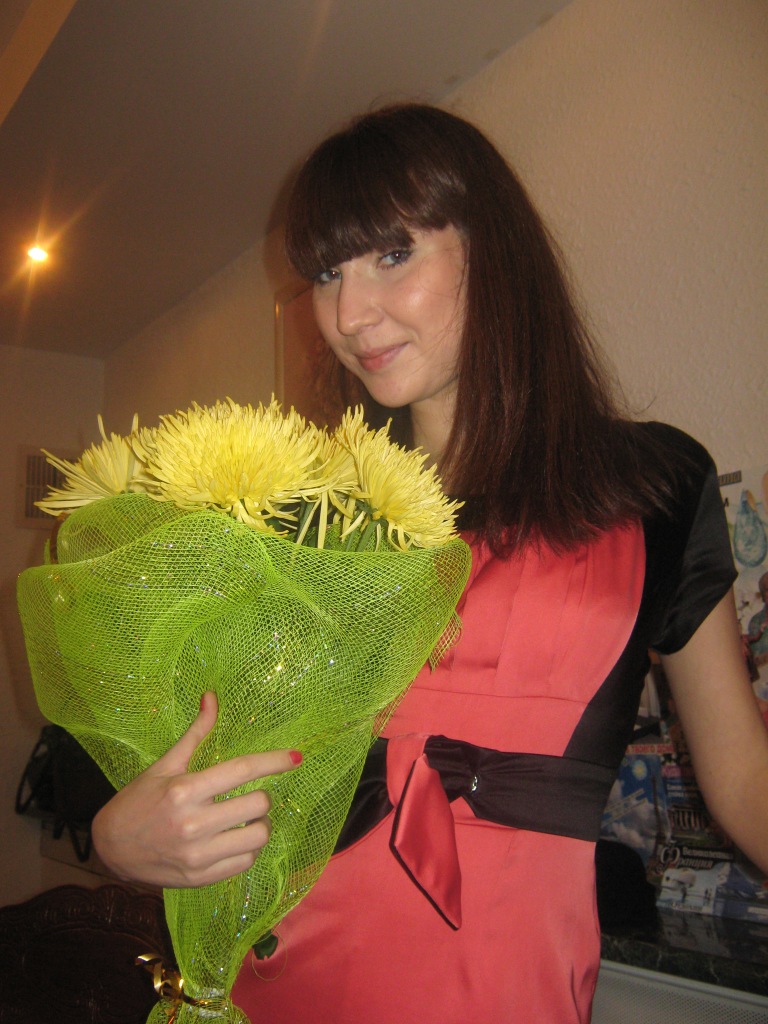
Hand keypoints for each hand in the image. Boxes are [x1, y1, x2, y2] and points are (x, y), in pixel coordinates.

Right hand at [91, 692, 301, 887]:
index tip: (295, 758)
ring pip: (258, 837)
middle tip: (251, 796)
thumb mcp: (165, 765)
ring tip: (246, 819)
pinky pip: (245, 862)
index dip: (274, 761)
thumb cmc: (138, 800)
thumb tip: (212, 697)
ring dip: (260, 824)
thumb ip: (195, 734)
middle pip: (258, 805)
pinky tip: (235, 840)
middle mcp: (193, 823)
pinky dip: (248, 849)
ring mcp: (198, 854)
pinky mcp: (200, 878)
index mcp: (185, 790)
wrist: (109, 849)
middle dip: (262, 796)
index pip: (242, 770)